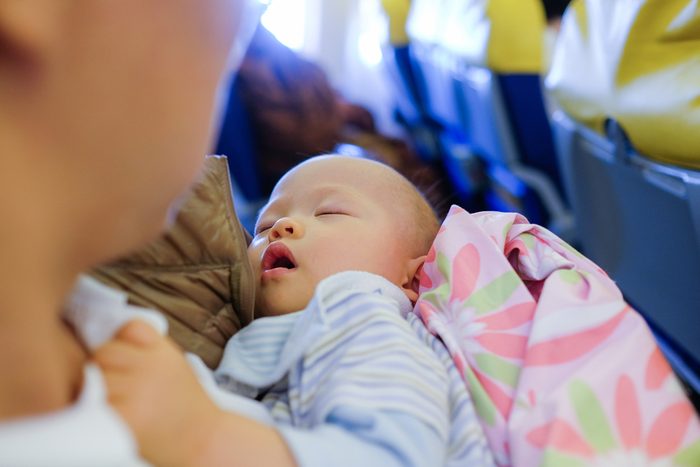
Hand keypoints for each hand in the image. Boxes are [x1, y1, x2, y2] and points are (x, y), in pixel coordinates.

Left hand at [93, 321, 219, 465]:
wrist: (204, 440)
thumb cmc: (185, 405)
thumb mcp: (175, 364)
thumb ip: (148, 349)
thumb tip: (107, 338)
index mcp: (165, 351)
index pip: (129, 327)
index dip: (123, 341)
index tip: (128, 359)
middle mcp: (152, 365)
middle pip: (104, 352)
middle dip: (105, 366)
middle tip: (117, 386)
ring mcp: (138, 390)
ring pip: (94, 377)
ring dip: (97, 390)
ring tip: (118, 403)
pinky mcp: (126, 415)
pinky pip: (94, 404)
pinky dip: (98, 411)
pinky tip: (115, 417)